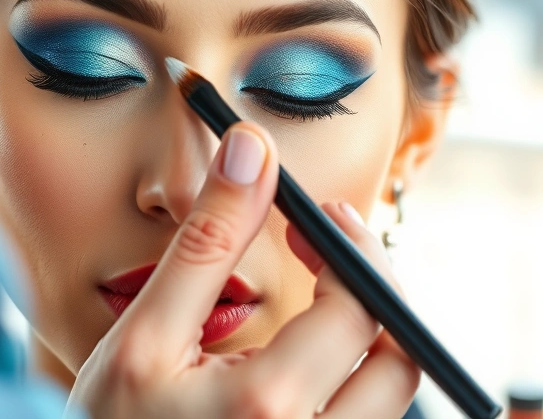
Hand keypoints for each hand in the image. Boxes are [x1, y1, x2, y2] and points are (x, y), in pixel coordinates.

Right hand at [68, 122, 418, 418]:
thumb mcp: (144, 333)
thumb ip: (204, 242)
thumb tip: (251, 150)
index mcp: (267, 407)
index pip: (359, 310)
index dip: (351, 248)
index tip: (319, 218)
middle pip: (398, 363)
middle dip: (373, 291)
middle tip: (331, 251)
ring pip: (388, 402)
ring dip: (369, 340)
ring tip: (317, 302)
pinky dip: (350, 382)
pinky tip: (303, 360)